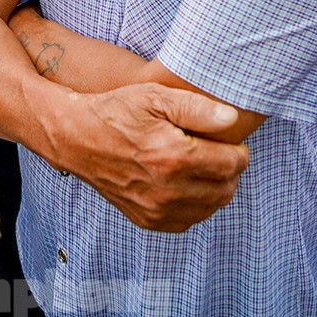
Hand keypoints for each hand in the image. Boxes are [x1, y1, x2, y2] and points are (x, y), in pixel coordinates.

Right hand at [56, 83, 248, 231]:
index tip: (231, 141)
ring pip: (211, 207)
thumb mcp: (155, 96)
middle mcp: (167, 190)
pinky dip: (197, 203)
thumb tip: (232, 119)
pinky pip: (190, 219)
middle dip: (230, 170)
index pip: (232, 164)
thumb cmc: (117, 111)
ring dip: (216, 188)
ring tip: (204, 166)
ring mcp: (156, 210)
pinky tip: (187, 183)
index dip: (239, 150)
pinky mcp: (147, 220)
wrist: (77, 138)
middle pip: (226, 189)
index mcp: (173, 157)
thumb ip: (198, 107)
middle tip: (219, 152)